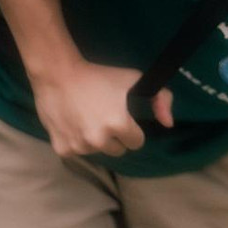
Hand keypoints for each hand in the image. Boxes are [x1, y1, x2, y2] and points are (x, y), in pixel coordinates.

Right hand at [29, 59, 174, 157]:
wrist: (58, 75)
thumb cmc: (98, 75)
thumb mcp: (133, 78)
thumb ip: (160, 97)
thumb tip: (169, 124)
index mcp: (119, 125)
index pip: (136, 142)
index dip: (132, 130)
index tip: (123, 118)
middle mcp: (100, 140)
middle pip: (118, 150)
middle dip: (115, 137)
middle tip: (104, 117)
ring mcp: (80, 147)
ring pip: (97, 152)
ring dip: (96, 140)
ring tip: (87, 118)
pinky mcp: (62, 149)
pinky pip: (77, 152)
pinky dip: (77, 142)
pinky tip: (73, 124)